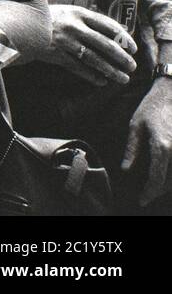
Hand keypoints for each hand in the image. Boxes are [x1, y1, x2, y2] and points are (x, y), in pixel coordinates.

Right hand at [38, 4, 137, 85]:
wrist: (19, 24)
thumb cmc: (45, 18)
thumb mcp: (66, 12)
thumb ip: (86, 19)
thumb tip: (113, 32)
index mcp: (78, 13)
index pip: (108, 26)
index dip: (124, 38)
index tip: (133, 48)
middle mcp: (74, 26)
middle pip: (105, 44)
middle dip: (122, 57)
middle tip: (132, 66)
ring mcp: (65, 41)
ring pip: (94, 58)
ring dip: (111, 70)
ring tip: (122, 78)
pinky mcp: (56, 54)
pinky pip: (78, 67)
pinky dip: (92, 75)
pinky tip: (101, 81)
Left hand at [123, 79, 171, 205]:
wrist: (171, 93)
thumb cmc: (151, 107)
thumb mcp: (135, 126)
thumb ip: (133, 149)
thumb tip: (127, 170)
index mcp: (162, 147)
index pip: (157, 177)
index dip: (149, 192)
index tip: (142, 200)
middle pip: (170, 181)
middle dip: (158, 190)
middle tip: (146, 194)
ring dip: (167, 184)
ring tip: (153, 187)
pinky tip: (163, 173)